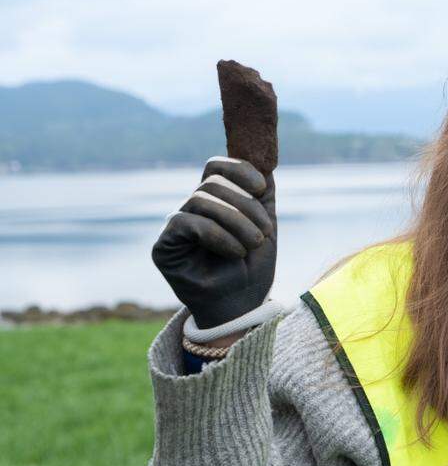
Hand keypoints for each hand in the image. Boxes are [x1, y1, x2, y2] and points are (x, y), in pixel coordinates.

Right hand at [152, 157, 276, 329]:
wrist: (242, 305)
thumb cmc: (252, 268)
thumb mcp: (265, 225)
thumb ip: (262, 195)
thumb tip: (263, 160)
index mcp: (214, 202)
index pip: (215, 168)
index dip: (238, 169)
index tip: (262, 187)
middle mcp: (190, 210)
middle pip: (211, 183)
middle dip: (245, 206)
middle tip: (264, 233)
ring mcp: (175, 227)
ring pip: (200, 199)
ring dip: (236, 221)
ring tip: (252, 245)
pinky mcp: (163, 246)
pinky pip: (187, 222)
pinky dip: (217, 234)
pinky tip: (234, 252)